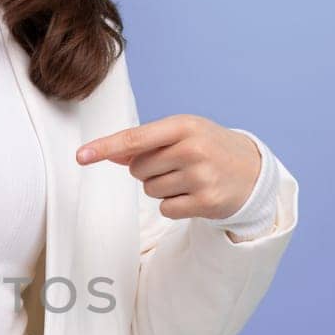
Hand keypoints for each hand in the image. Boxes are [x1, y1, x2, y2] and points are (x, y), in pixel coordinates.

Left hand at [76, 115, 260, 219]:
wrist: (253, 170)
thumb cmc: (208, 147)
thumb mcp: (181, 134)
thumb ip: (144, 142)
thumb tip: (107, 152)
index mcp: (183, 125)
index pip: (134, 139)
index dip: (105, 147)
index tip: (81, 156)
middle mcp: (192, 149)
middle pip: (137, 169)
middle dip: (148, 170)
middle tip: (176, 165)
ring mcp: (201, 176)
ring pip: (150, 190)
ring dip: (162, 188)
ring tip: (188, 178)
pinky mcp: (206, 202)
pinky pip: (166, 209)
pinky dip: (174, 205)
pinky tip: (194, 194)